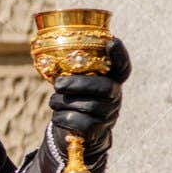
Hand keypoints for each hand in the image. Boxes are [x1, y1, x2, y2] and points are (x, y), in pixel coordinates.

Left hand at [50, 37, 128, 153]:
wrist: (76, 131)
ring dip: (64, 103)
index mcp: (110, 80)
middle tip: (58, 84)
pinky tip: (58, 115)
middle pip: (105, 88)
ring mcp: (109, 115)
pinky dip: (63, 118)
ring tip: (54, 102)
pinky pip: (80, 123)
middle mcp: (115, 97)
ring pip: (88, 106)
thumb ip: (70, 72)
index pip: (122, 66)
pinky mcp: (98, 131)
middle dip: (79, 84)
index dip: (119, 54)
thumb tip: (48, 61)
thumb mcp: (74, 83)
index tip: (112, 41)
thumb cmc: (73, 98)